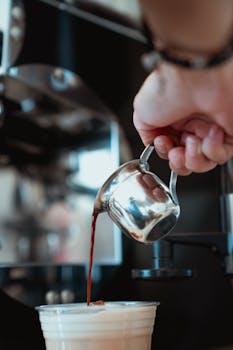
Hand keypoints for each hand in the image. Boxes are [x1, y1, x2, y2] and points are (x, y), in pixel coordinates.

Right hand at [133, 60, 232, 174]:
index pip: (171, 150)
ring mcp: (211, 129)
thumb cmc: (169, 88)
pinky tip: (210, 134)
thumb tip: (152, 144)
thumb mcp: (142, 112)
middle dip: (179, 163)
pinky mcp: (229, 133)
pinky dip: (213, 150)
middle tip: (176, 153)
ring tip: (192, 143)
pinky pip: (222, 155)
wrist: (193, 77)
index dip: (166, 154)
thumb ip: (145, 133)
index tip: (163, 144)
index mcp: (174, 121)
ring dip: (194, 160)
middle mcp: (193, 125)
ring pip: (204, 162)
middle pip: (187, 161)